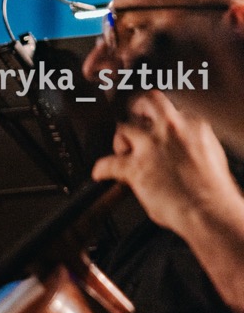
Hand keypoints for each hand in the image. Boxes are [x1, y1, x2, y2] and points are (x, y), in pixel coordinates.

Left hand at [92, 91, 242, 236]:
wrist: (207, 209)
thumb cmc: (212, 189)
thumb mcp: (210, 154)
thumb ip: (191, 144)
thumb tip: (181, 147)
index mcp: (193, 125)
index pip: (169, 111)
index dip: (159, 121)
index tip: (155, 126)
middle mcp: (170, 129)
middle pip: (145, 103)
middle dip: (135, 110)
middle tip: (131, 120)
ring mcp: (150, 145)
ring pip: (122, 129)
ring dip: (119, 142)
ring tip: (121, 152)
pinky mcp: (134, 166)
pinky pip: (107, 163)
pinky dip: (101, 169)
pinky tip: (100, 173)